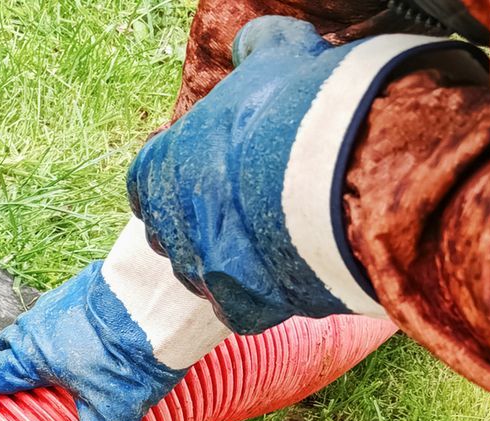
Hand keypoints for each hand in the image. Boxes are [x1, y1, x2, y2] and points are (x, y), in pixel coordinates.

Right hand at [0, 220, 228, 420]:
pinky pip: (59, 309)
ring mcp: (59, 301)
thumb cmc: (130, 353)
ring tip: (43, 359)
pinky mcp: (85, 286)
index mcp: (30, 357)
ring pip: (30, 324)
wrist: (161, 298)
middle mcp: (36, 326)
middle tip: (2, 382)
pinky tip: (80, 335)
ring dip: (28, 342)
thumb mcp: (111, 415)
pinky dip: (58, 325)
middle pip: (3, 345)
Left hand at [131, 16, 483, 334]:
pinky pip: (244, 308)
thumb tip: (254, 42)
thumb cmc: (301, 108)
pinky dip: (267, 294)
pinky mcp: (239, 306)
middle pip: (174, 233)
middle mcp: (167, 224)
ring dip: (236, 261)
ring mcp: (200, 269)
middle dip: (205, 224)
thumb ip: (259, 49)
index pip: (148, 181)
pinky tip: (298, 268)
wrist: (341, 168)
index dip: (183, 179)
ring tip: (282, 238)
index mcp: (157, 168)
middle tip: (254, 207)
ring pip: (208, 274)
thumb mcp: (281, 56)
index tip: (216, 175)